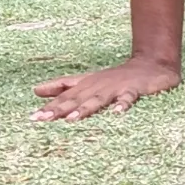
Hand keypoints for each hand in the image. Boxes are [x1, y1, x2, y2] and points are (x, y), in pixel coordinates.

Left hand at [31, 56, 180, 120]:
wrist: (152, 64)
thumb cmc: (116, 77)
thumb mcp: (87, 81)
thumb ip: (63, 86)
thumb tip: (35, 90)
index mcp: (86, 85)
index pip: (64, 96)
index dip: (49, 106)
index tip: (33, 118)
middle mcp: (97, 85)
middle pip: (76, 98)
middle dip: (59, 109)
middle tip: (42, 119)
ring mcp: (116, 87)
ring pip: (97, 99)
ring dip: (85, 108)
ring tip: (72, 119)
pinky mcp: (134, 89)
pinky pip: (128, 98)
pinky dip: (123, 105)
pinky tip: (117, 114)